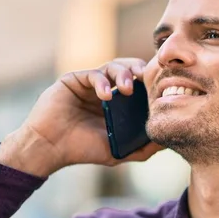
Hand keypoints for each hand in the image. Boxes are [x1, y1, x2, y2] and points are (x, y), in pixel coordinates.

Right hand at [0, 58, 162, 176]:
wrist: (50, 148)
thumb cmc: (83, 149)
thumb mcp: (120, 151)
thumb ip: (143, 148)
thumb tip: (167, 143)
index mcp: (118, 103)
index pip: (140, 84)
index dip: (151, 82)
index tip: (161, 88)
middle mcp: (106, 89)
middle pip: (129, 69)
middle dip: (140, 70)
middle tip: (146, 80)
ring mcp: (90, 83)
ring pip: (113, 66)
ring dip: (123, 74)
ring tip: (127, 89)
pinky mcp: (74, 80)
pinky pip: (93, 73)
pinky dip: (101, 82)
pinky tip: (105, 96)